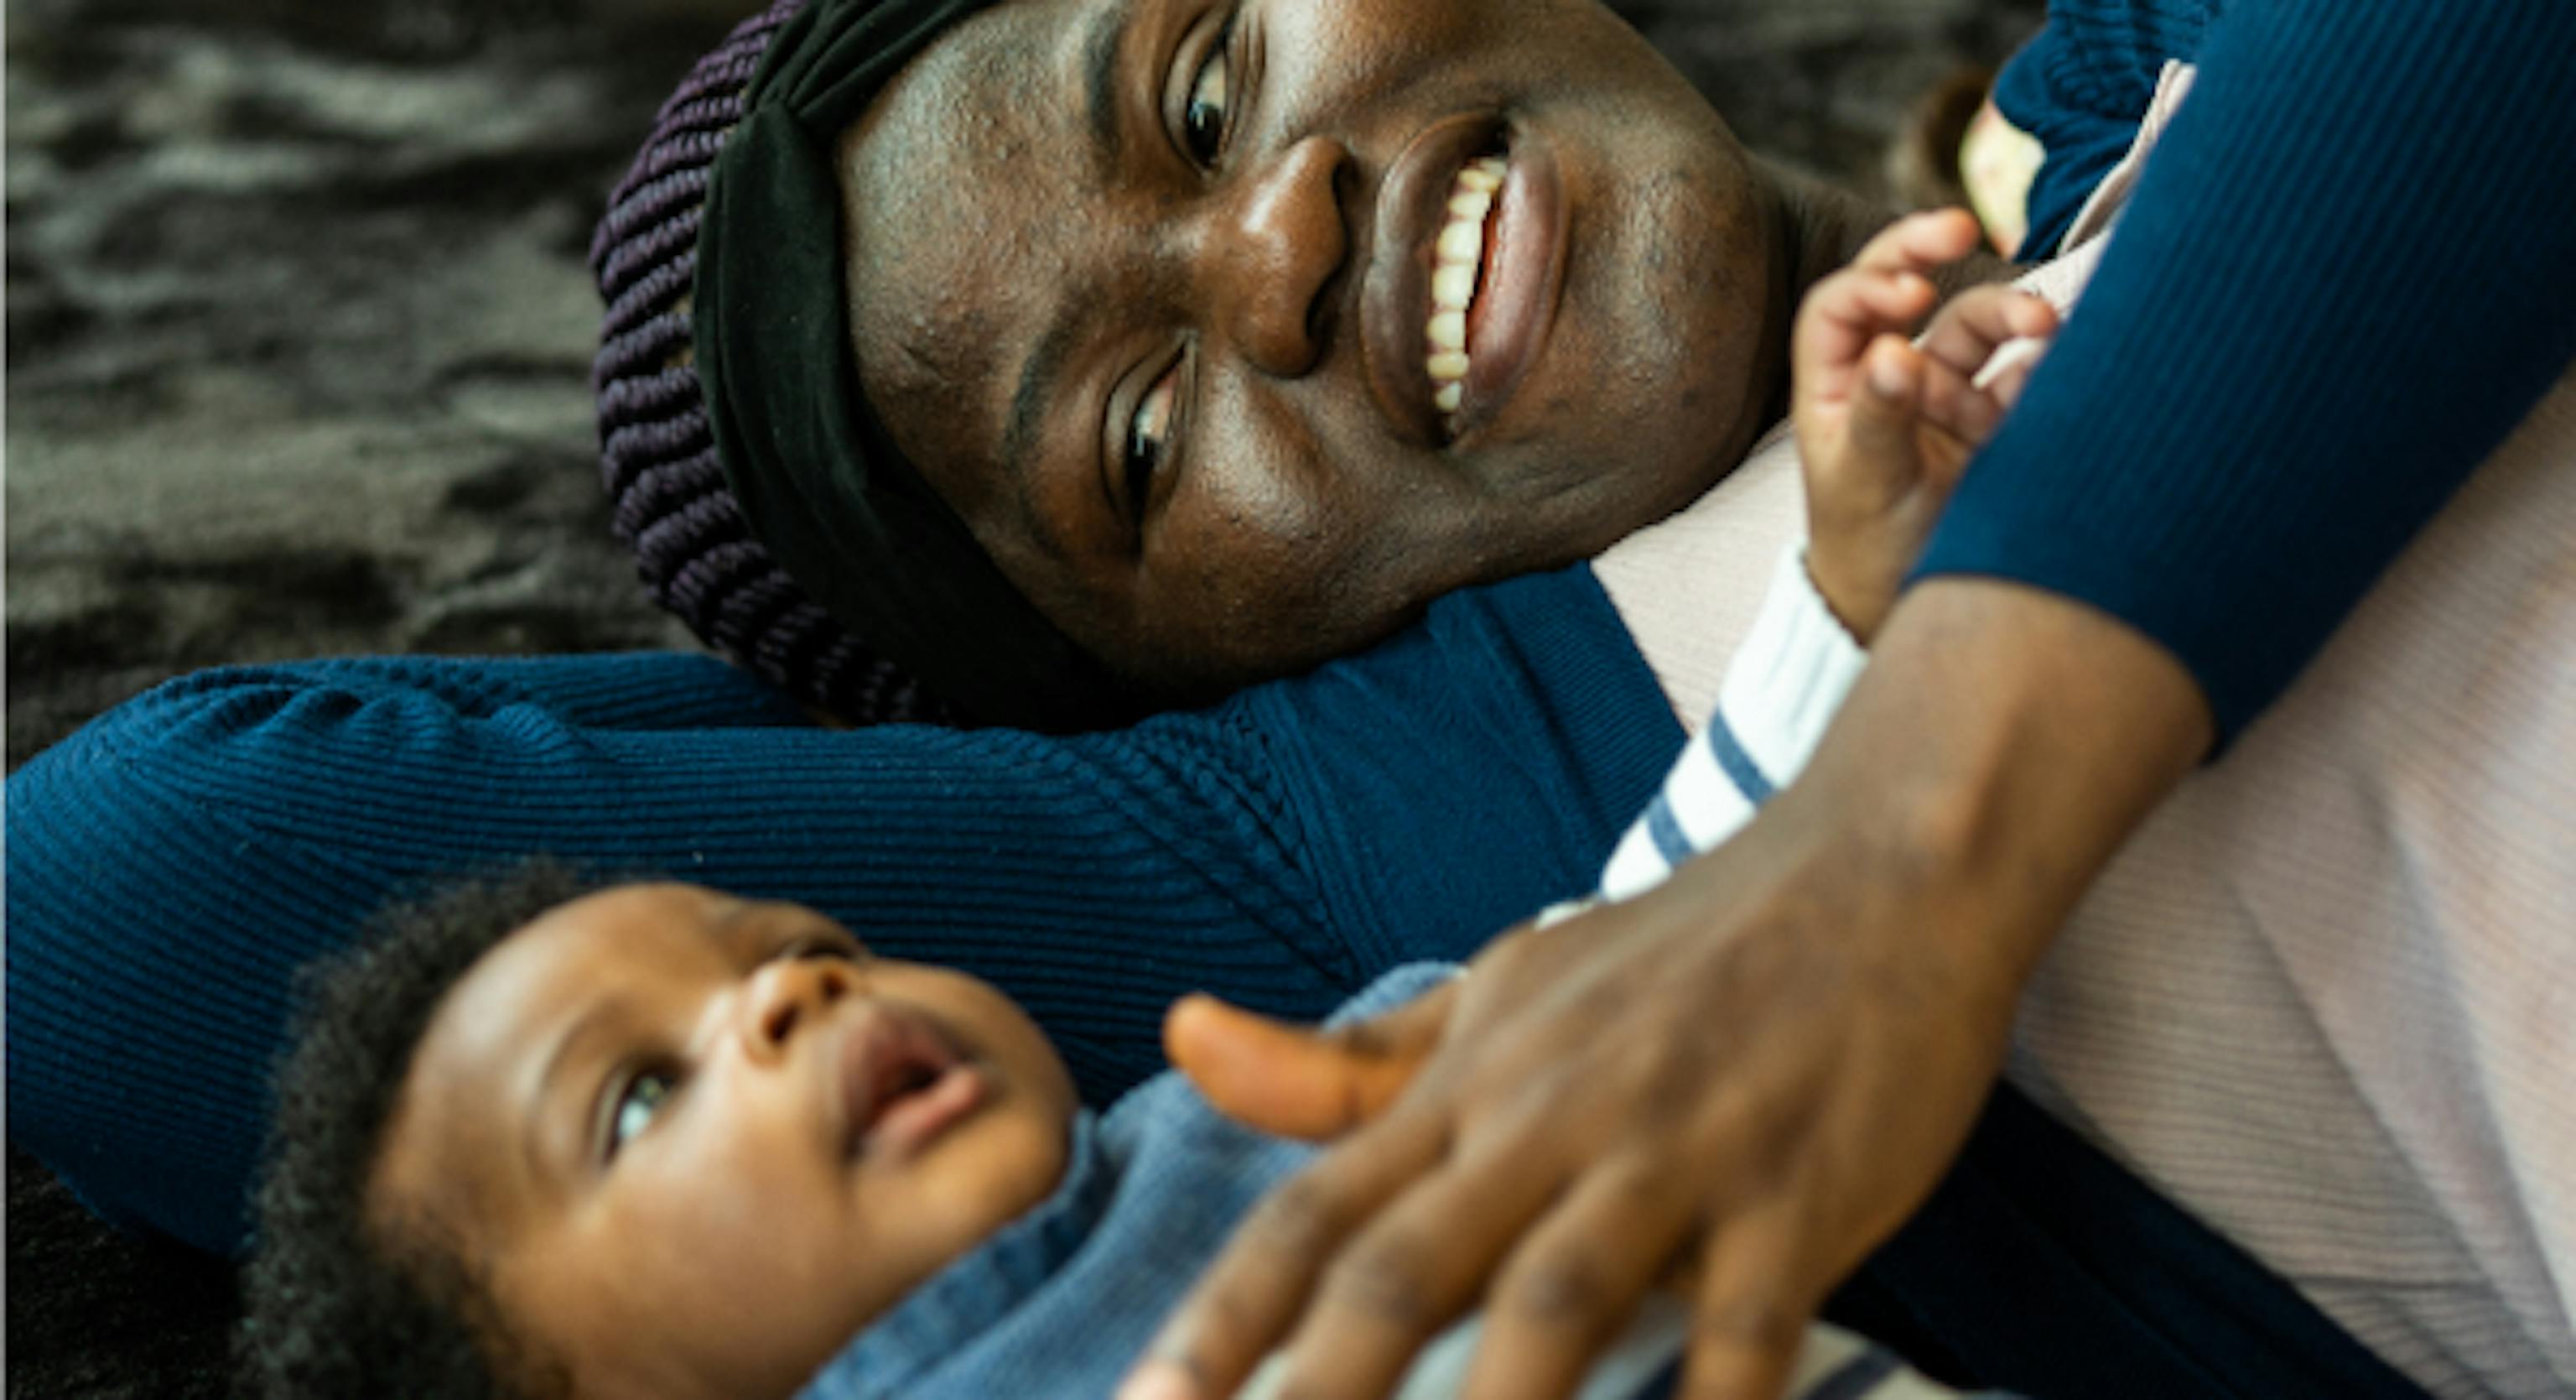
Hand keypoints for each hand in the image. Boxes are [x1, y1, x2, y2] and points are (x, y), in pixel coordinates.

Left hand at [1125, 580, 2210, 1399]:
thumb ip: (1350, 1058)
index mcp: (1473, 1082)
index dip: (1225, 1318)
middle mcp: (1552, 1117)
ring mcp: (1678, 1152)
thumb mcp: (1499, 990)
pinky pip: (1749, 1326)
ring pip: (1559, 1298)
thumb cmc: (1674, 955)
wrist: (1877, 863)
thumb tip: (1181, 1036)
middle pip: (1408, 1268)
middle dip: (1319, 1387)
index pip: (1316, 1211)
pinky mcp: (1802, 1192)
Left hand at [1792, 209, 2056, 639]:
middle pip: (1904, 289)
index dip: (1872, 285)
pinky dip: (2043, 362)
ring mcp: (1943, 392)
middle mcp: (1887, 374)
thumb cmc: (1865, 542)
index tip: (1911, 294)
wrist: (1908, 603)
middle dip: (1927, 250)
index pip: (1840, 307)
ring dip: (2008, 314)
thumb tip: (1894, 350)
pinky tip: (2064, 361)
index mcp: (1834, 382)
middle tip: (1962, 227)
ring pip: (1974, 328)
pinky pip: (2021, 375)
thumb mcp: (1865, 481)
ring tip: (2044, 323)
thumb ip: (1880, 418)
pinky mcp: (1994, 418)